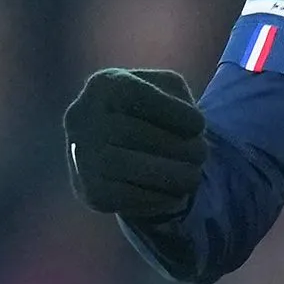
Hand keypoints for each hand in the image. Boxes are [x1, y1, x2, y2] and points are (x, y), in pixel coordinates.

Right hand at [64, 67, 206, 220]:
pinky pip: (124, 197)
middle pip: (131, 133)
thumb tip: (192, 126)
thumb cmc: (148, 112)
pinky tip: (177, 196)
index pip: (137, 95)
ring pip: (126, 167)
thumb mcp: (164, 90)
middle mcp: (82, 118)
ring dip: (170, 175)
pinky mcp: (90, 191)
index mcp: (104, 85)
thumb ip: (178, 97)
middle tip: (201, 154)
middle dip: (176, 146)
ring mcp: (82, 156)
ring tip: (193, 177)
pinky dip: (157, 198)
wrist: (112, 148)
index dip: (173, 111)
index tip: (199, 124)